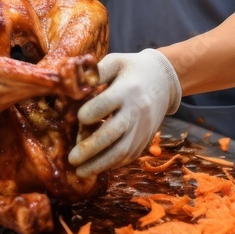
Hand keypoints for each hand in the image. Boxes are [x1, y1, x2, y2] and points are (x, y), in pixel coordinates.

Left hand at [68, 49, 180, 175]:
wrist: (163, 80)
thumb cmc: (131, 70)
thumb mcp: (115, 62)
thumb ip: (95, 72)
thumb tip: (74, 85)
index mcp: (127, 89)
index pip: (106, 104)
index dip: (89, 113)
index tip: (78, 118)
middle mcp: (137, 110)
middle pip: (114, 133)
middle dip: (91, 149)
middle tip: (71, 159)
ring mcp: (143, 128)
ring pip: (122, 151)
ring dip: (100, 164)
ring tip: (80, 172)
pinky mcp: (145, 140)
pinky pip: (129, 156)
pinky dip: (112, 164)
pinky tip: (96, 166)